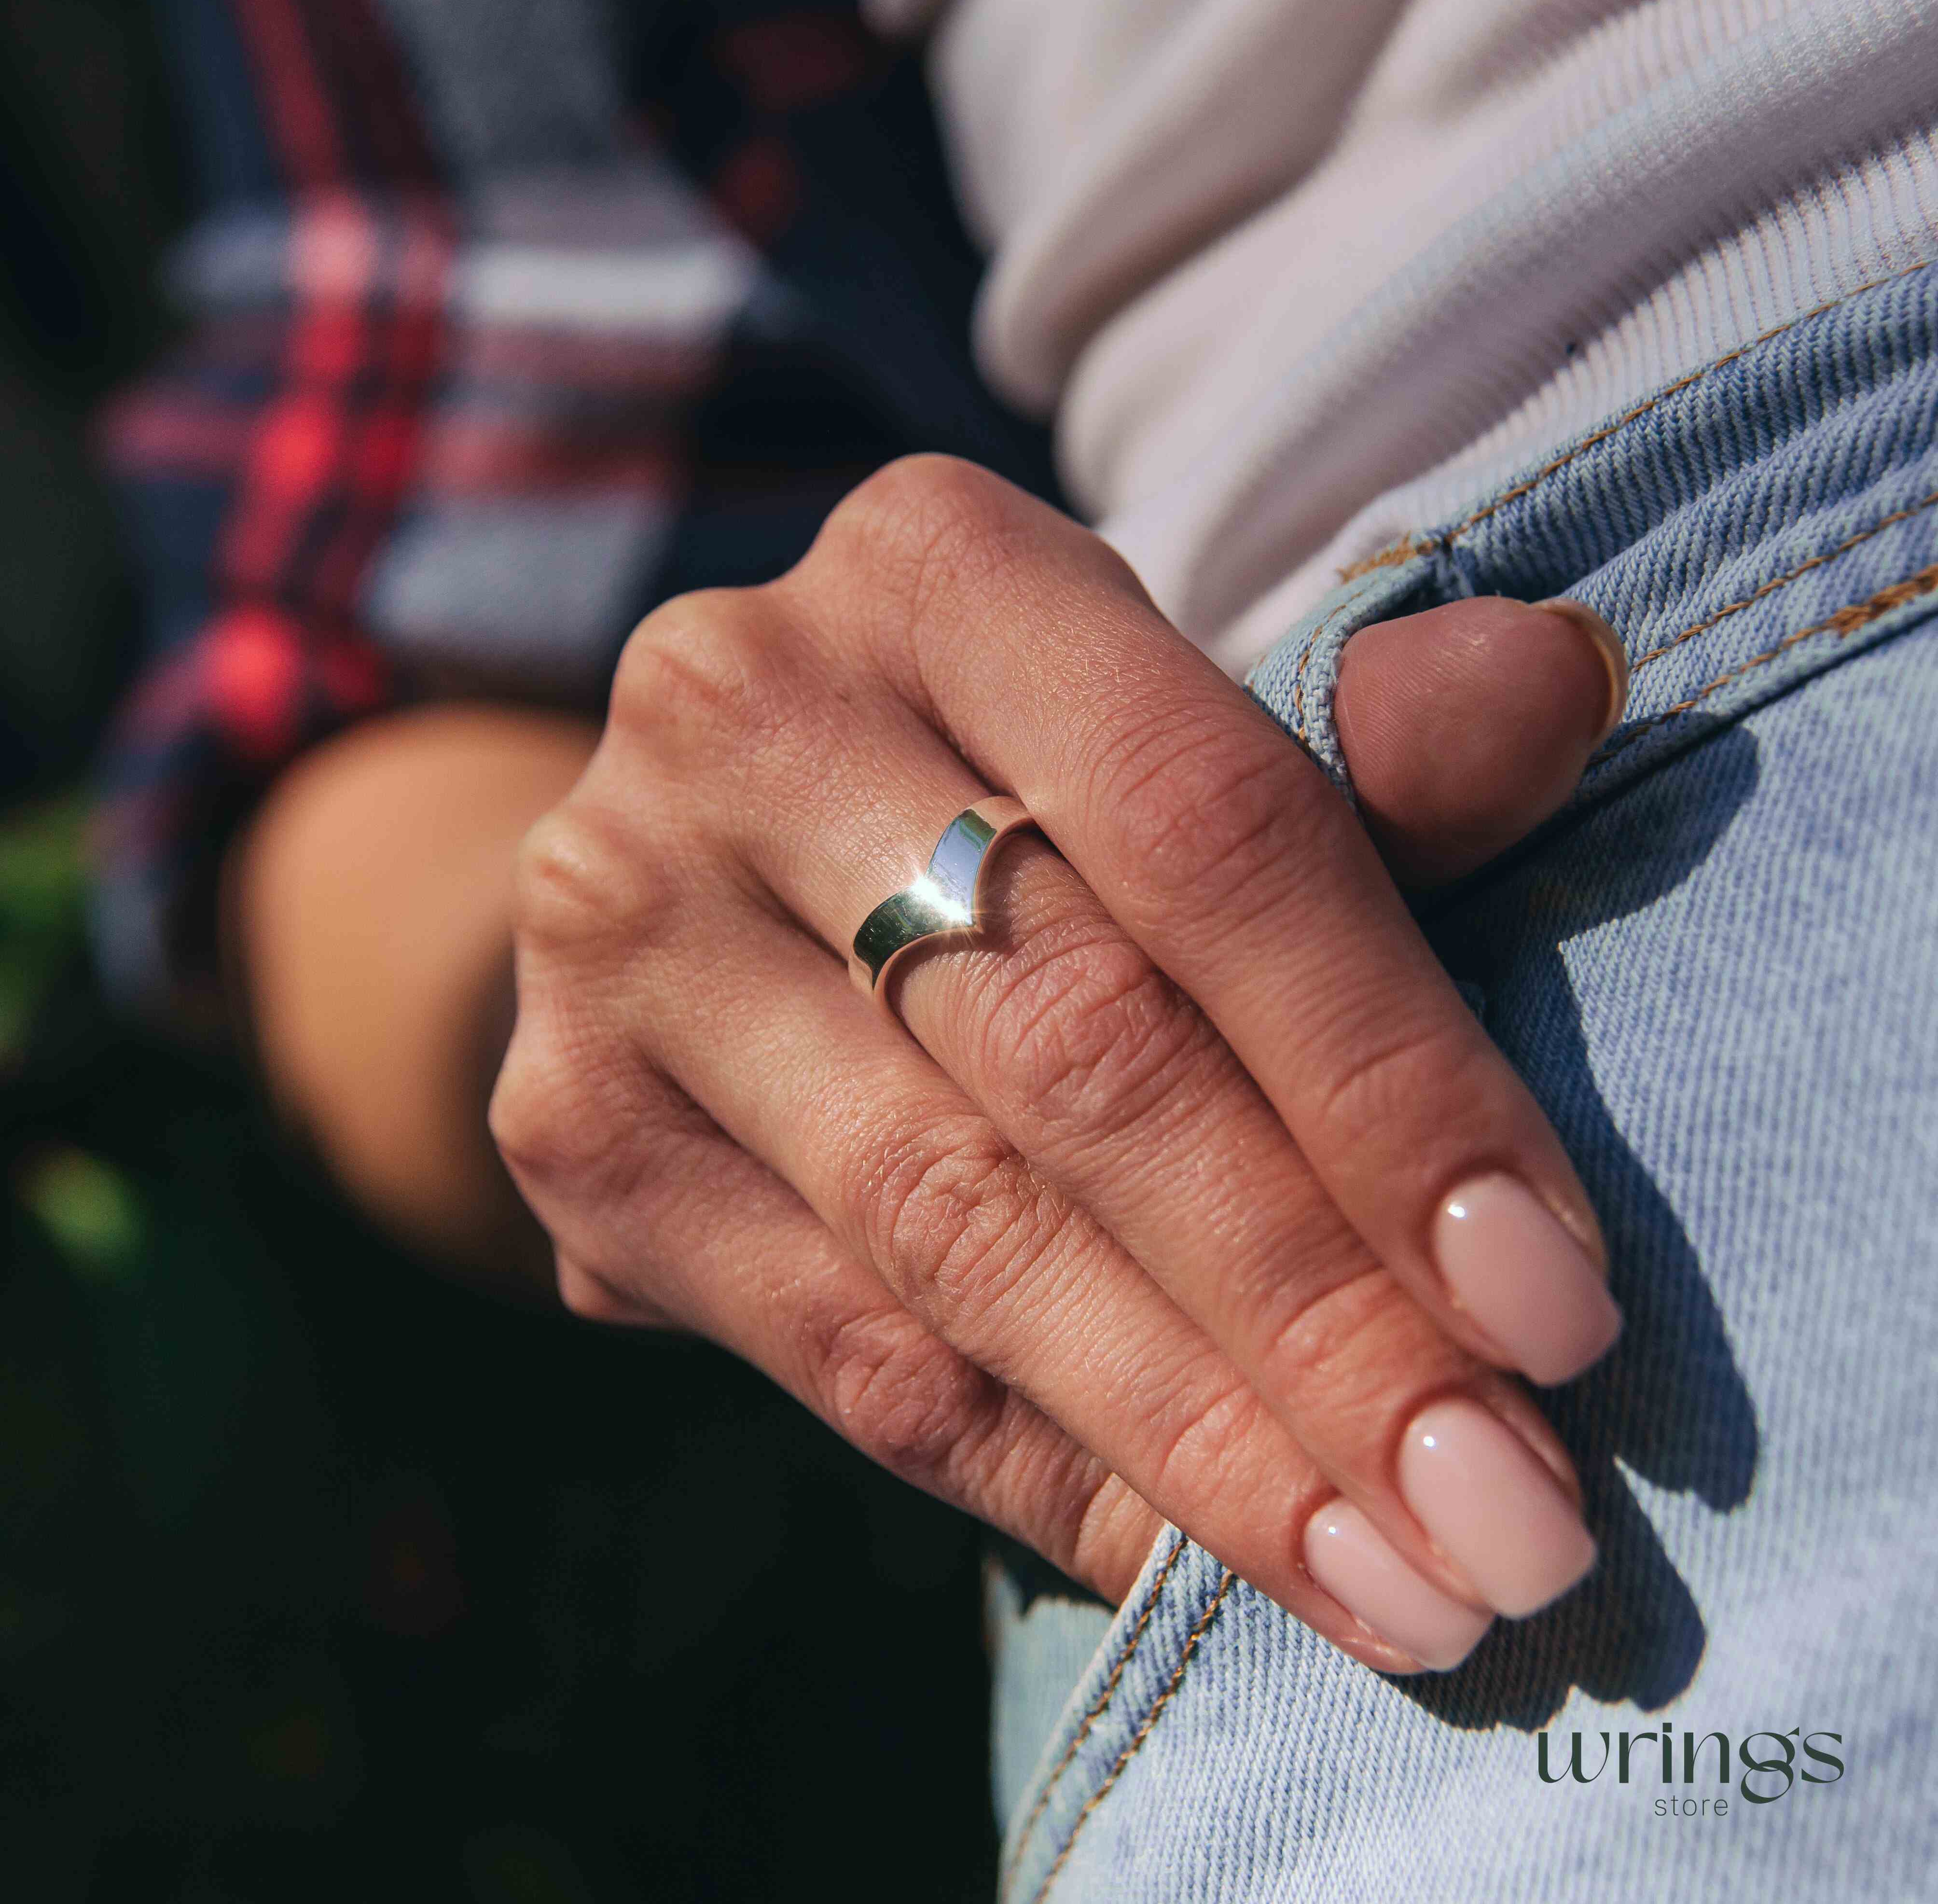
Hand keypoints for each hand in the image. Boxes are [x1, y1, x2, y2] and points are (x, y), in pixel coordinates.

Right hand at [492, 457, 1626, 1672]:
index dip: (1390, 1076)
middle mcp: (741, 709)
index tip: (1556, 1306)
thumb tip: (1556, 684)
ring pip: (956, 1227)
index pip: (1208, 828)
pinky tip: (1188, 1563)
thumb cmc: (1028, 794)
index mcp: (934, 565)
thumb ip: (1367, 751)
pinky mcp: (571, 1117)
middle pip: (1080, 1049)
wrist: (737, 859)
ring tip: (1391, 1580)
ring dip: (1196, 1433)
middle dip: (1316, 1312)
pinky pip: (840, 1342)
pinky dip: (1036, 1470)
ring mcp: (623, 920)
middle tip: (1507, 1518)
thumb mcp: (1188, 734)